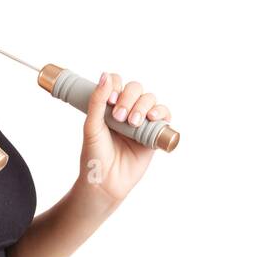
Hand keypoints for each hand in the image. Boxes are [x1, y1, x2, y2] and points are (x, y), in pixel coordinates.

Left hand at [79, 71, 172, 205]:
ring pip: (150, 99)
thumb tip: (105, 75)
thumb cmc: (95, 155)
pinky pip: (164, 115)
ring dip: (143, 106)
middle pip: (135, 88)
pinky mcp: (153, 134)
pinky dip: (161, 112)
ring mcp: (141, 121)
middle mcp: (126, 110)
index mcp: (108, 106)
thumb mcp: (92, 126)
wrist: (105, 182)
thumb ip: (98, 101)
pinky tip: (151, 118)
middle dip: (129, 98)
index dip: (116, 86)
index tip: (110, 100)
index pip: (116, 83)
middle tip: (119, 117)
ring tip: (133, 122)